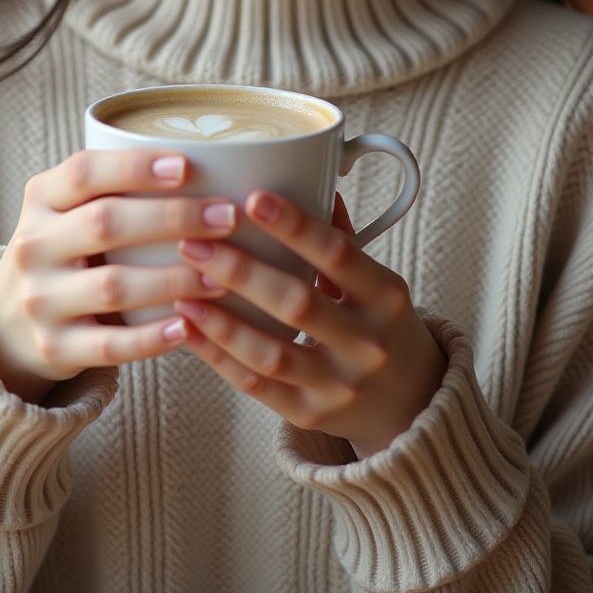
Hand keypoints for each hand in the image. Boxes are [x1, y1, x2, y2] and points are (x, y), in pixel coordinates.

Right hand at [0, 149, 236, 403]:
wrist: (8, 320)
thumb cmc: (65, 247)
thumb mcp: (67, 208)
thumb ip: (113, 186)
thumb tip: (213, 163)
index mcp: (40, 198)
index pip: (84, 172)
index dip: (135, 167)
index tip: (187, 166)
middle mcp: (34, 245)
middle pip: (105, 223)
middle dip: (173, 218)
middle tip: (227, 217)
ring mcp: (40, 299)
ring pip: (112, 286)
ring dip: (173, 280)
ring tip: (221, 277)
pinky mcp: (54, 347)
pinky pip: (109, 345)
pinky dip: (151, 338)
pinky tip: (187, 326)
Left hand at [173, 191, 446, 458]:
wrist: (411, 403)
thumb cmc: (383, 325)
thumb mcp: (378, 283)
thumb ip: (342, 237)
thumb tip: (312, 177)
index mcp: (387, 297)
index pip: (338, 254)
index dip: (296, 226)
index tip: (252, 197)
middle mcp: (368, 344)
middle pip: (298, 304)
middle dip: (241, 271)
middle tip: (194, 240)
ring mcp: (340, 386)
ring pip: (272, 353)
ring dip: (221, 320)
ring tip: (181, 289)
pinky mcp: (310, 415)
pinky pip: (256, 386)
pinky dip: (218, 357)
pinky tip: (187, 329)